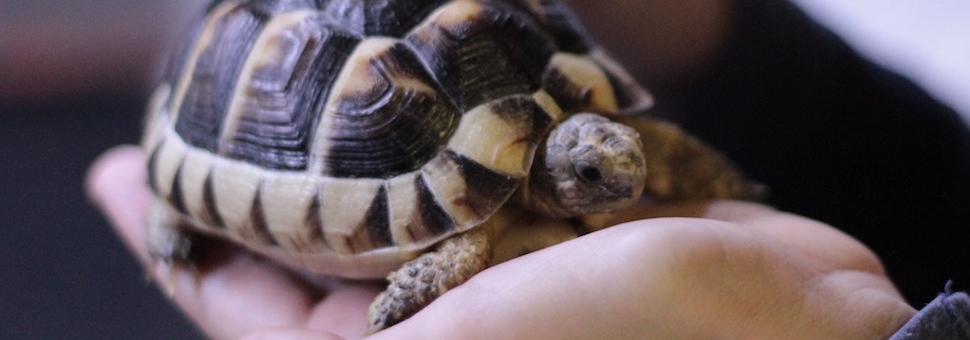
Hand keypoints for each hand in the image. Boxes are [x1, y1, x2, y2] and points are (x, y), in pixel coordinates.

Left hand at [88, 145, 914, 338]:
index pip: (250, 313)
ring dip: (339, 133)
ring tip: (287, 67)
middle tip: (195, 99)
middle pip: (314, 242)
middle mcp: (447, 317)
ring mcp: (509, 264)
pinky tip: (408, 71)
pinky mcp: (568, 213)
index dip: (177, 246)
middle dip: (252, 176)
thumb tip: (203, 284)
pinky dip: (435, 114)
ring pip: (392, 188)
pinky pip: (478, 156)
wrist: (793, 329)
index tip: (116, 178)